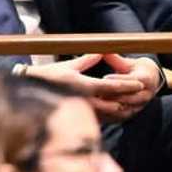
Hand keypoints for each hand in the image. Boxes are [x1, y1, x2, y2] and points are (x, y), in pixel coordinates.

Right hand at [25, 53, 146, 122]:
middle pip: (114, 104)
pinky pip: (99, 119)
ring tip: (132, 104)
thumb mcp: (69, 66)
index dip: (127, 85)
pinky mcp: (78, 117)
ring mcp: (82, 110)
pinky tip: (115, 113)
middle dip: (128, 100)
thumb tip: (101, 52)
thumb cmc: (49, 76)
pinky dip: (110, 116)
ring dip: (121, 109)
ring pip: (108, 114)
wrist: (30, 90)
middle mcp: (85, 100)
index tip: (140, 84)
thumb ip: (88, 60)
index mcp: (84, 85)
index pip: (112, 87)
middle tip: (140, 96)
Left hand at [97, 54, 161, 120]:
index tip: (104, 78)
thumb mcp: (129, 62)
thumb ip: (116, 59)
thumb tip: (103, 50)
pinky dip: (108, 116)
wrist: (151, 82)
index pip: (131, 81)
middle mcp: (145, 95)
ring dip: (108, 107)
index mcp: (146, 80)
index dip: (117, 79)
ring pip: (123, 109)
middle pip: (127, 97)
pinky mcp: (132, 114)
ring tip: (94, 103)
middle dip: (111, 95)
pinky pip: (120, 117)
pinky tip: (95, 113)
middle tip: (95, 92)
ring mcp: (139, 106)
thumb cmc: (137, 69)